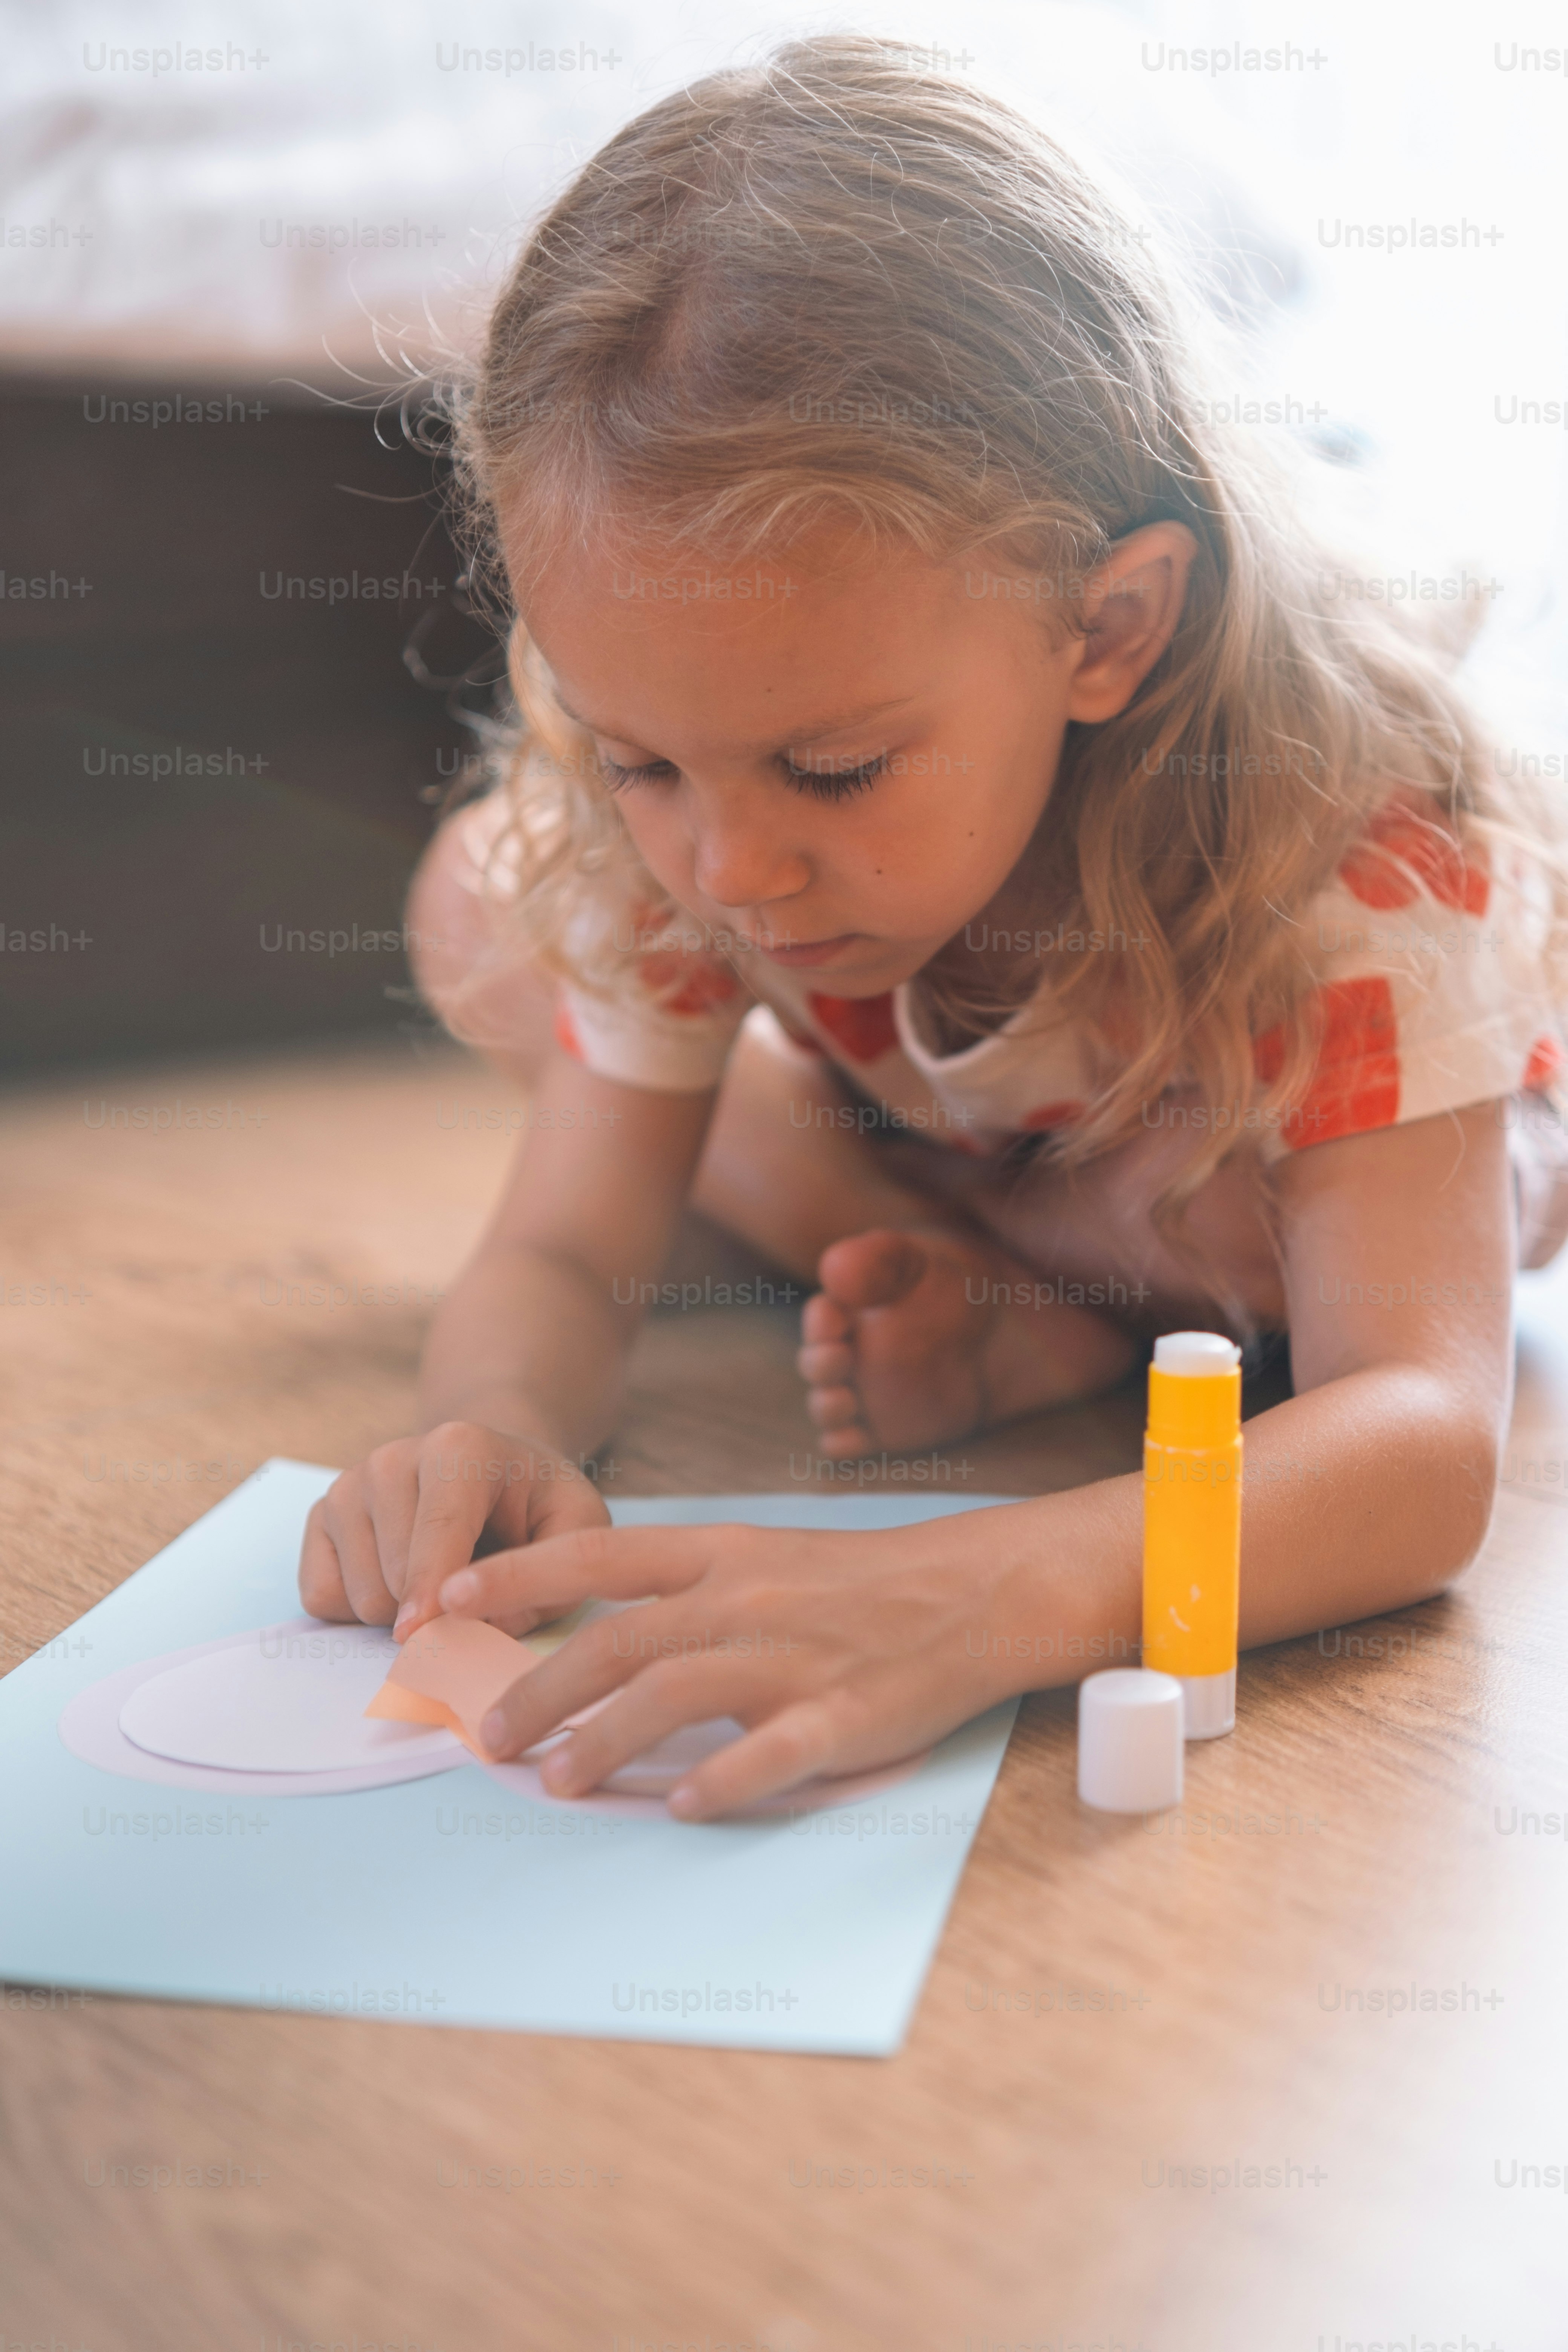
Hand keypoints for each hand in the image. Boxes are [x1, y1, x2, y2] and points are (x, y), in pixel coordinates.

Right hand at [298, 1421, 611, 1640]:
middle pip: (396, 1576)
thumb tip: (490, 1626)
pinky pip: (322, 1596)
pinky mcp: (319, 1517)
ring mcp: (347, 1486)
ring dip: (401, 1611)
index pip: (439, 1530)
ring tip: (439, 1577)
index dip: (431, 1587)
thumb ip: (550, 1576)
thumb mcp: (575, 1525)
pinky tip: (397, 1579)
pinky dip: (358, 1609)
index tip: (421, 1631)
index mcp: (458, 1447)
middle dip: (435, 1609)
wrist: (488, 1469)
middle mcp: (391, 1458)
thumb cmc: (534, 1502)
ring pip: (360, 1594)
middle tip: (471, 1589)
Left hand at [434, 1507, 1033, 1817]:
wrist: (969, 1590)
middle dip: (540, 1691)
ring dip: (604, 1741)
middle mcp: (744, 1599)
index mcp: (721, 1554)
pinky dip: (723, 1779)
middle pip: (619, 1642)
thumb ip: (680, 1590)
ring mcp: (791, 1658)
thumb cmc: (854, 1583)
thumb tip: (589, 1632)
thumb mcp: (760, 1557)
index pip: (598, 1554)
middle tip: (486, 1735)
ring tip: (556, 1783)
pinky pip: (772, 1749)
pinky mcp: (840, 1714)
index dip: (518, 1574)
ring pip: (676, 1693)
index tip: (449, 1601)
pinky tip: (681, 1807)